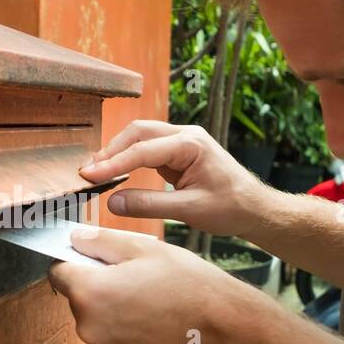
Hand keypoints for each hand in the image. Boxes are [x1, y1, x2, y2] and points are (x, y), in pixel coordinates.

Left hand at [47, 226, 260, 343]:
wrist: (222, 329)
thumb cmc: (188, 285)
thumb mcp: (143, 248)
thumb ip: (100, 241)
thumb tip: (75, 239)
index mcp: (89, 293)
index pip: (58, 271)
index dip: (75, 259)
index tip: (95, 256)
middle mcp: (89, 327)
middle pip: (77, 296)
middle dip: (96, 283)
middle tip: (133, 274)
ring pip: (95, 318)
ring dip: (110, 306)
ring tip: (147, 296)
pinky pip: (112, 337)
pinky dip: (124, 326)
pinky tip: (152, 316)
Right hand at [79, 121, 267, 237]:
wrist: (255, 208)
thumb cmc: (231, 208)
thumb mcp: (190, 210)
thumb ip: (150, 205)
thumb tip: (113, 202)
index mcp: (191, 144)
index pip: (143, 150)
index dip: (113, 163)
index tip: (90, 175)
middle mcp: (186, 136)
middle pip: (138, 133)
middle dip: (112, 150)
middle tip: (88, 172)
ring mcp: (182, 142)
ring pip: (141, 137)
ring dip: (118, 152)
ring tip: (97, 172)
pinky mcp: (179, 153)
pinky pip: (148, 149)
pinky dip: (129, 158)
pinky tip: (116, 172)